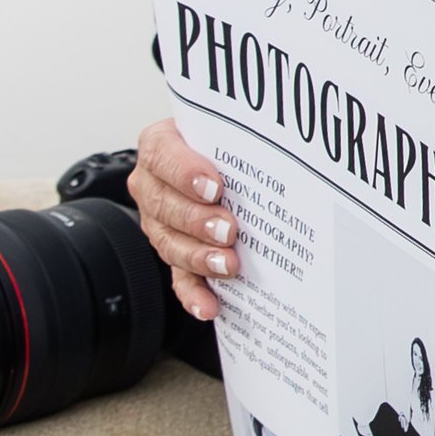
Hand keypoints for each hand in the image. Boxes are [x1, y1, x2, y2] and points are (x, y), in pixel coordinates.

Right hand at [129, 117, 233, 319]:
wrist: (222, 155)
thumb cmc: (225, 142)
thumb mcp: (227, 130)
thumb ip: (239, 137)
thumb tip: (282, 148)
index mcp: (161, 147)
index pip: (162, 155)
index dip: (184, 173)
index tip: (214, 186)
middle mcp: (152, 185)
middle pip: (164, 205)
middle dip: (197, 221)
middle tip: (227, 230)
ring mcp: (160, 222)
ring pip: (169, 243)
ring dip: (198, 257)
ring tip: (227, 264)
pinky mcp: (174, 252)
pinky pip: (179, 276)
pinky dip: (193, 293)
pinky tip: (208, 305)